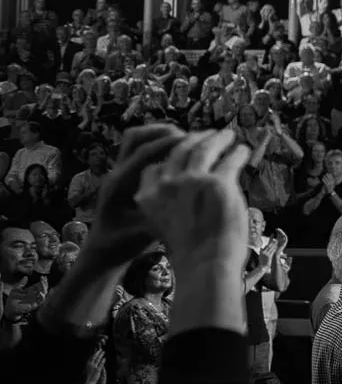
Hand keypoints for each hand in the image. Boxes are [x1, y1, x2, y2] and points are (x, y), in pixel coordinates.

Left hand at [90, 124, 185, 258]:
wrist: (102, 250)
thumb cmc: (123, 243)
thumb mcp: (146, 231)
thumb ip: (162, 212)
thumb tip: (190, 195)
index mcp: (120, 185)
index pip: (144, 153)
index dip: (170, 144)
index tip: (197, 141)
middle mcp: (116, 173)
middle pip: (136, 138)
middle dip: (165, 133)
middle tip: (193, 139)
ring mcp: (118, 172)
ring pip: (135, 139)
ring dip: (160, 134)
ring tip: (186, 140)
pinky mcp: (123, 174)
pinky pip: (139, 148)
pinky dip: (157, 143)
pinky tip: (176, 152)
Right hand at [134, 129, 251, 272]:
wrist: (205, 266)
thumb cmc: (190, 254)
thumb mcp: (164, 226)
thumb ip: (168, 205)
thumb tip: (184, 191)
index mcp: (149, 197)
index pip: (154, 168)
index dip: (170, 156)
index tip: (182, 151)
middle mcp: (167, 185)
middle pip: (179, 152)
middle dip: (194, 140)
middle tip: (207, 134)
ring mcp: (192, 181)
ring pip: (204, 149)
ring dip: (217, 139)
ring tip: (228, 135)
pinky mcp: (219, 182)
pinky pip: (229, 160)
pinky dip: (237, 153)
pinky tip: (242, 150)